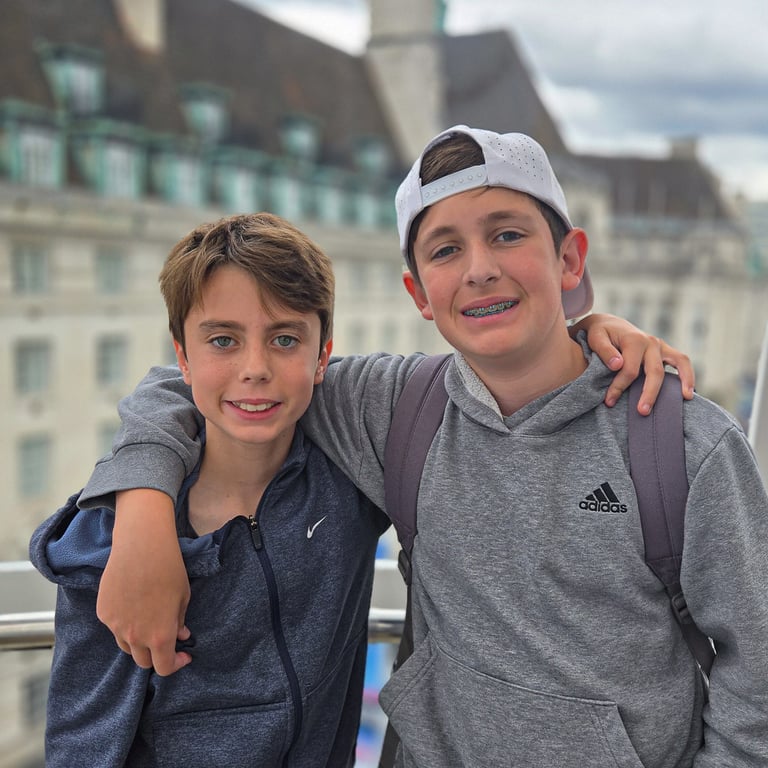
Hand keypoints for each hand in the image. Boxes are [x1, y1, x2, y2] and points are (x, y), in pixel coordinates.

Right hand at [96, 489, 191, 675]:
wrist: (142, 545)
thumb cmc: (169, 568)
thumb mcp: (183, 597)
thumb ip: (179, 622)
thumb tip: (180, 635)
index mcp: (159, 636)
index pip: (163, 667)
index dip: (175, 664)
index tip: (183, 655)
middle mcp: (134, 636)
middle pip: (143, 661)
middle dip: (157, 654)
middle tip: (166, 638)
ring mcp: (115, 626)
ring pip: (127, 645)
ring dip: (139, 642)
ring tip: (149, 621)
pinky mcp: (103, 612)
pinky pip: (115, 627)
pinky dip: (125, 624)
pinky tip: (134, 606)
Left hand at [574, 313, 694, 412]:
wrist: (609, 324)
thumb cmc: (600, 334)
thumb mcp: (596, 338)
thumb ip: (604, 351)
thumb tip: (618, 365)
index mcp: (634, 339)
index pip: (630, 369)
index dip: (619, 387)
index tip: (609, 401)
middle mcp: (651, 341)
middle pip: (655, 371)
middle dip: (649, 393)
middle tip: (642, 412)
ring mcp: (660, 346)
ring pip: (677, 363)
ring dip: (682, 381)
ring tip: (685, 398)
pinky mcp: (664, 351)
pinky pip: (682, 361)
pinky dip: (688, 374)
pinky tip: (688, 392)